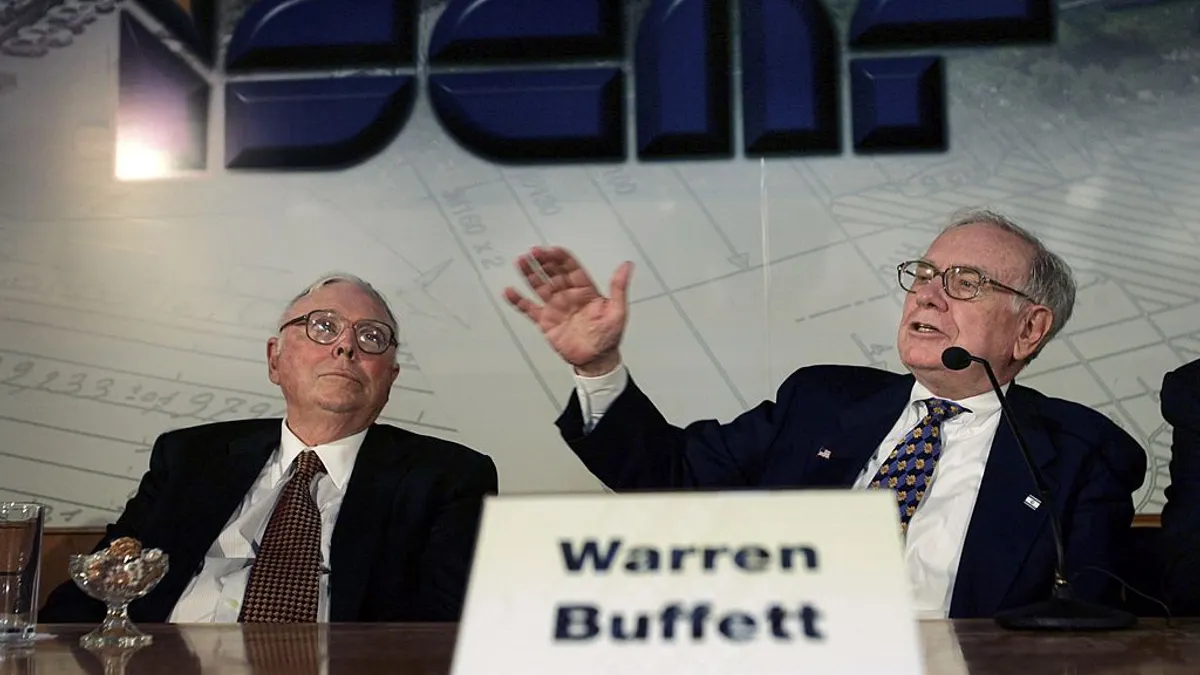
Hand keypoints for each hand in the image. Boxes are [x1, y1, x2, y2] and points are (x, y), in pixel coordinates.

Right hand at [503, 246, 631, 375]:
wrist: (596, 360)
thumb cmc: (609, 336)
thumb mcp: (617, 311)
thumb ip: (619, 288)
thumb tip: (627, 265)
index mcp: (585, 290)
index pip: (571, 269)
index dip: (561, 258)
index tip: (552, 250)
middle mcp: (568, 295)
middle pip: (553, 273)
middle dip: (543, 261)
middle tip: (533, 251)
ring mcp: (555, 307)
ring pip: (539, 286)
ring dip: (530, 274)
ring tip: (520, 262)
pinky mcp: (545, 321)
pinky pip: (529, 308)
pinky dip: (518, 300)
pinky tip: (509, 291)